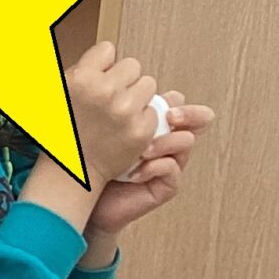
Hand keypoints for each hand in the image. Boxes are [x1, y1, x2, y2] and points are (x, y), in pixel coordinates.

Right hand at [64, 41, 159, 187]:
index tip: (97, 80)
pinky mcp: (141, 130)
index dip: (103, 66)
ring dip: (138, 97)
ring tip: (120, 113)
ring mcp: (125, 111)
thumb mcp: (57, 93)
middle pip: (132, 65)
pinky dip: (143, 119)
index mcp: (81, 78)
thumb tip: (103, 52)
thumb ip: (79, 69)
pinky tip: (125, 129)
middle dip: (124, 80)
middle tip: (111, 100)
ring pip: (148, 85)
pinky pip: (154, 110)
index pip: (108, 49)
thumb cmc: (61, 131)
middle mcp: (104, 92)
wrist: (71, 171)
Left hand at [86, 91, 210, 242]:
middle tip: (170, 116)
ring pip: (186, 141)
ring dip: (166, 142)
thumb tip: (114, 79)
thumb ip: (110, 106)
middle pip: (197, 118)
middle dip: (189, 113)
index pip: (176, 102)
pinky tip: (133, 172)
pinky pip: (172, 170)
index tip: (153, 99)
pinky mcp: (165, 185)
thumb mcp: (96, 128)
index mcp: (152, 122)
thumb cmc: (86, 161)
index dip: (174, 99)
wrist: (81, 199)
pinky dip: (155, 167)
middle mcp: (165, 140)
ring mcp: (167, 162)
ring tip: (141, 150)